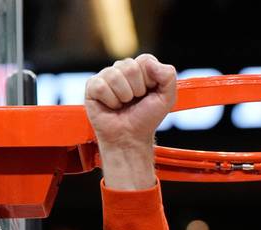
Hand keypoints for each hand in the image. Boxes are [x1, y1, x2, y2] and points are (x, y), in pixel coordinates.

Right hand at [85, 54, 177, 188]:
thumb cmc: (146, 119)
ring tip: (123, 105)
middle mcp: (122, 69)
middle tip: (135, 101)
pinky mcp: (92, 86)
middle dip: (137, 90)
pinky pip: (101, 86)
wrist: (130, 137)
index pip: (145, 60)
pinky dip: (110, 101)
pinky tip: (112, 106)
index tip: (149, 94)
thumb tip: (150, 63)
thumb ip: (168, 76)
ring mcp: (106, 76)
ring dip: (123, 97)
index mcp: (140, 68)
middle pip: (130, 67)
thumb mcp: (167, 98)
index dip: (150, 80)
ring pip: (115, 76)